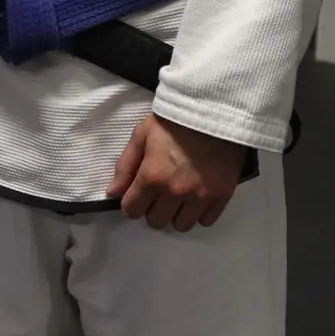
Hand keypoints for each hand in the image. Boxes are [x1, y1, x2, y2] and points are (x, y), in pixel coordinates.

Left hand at [109, 112, 244, 231]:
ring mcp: (200, 196)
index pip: (132, 210)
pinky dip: (199, 213)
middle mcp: (175, 192)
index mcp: (152, 176)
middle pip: (156, 221)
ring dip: (176, 214)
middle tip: (159, 193)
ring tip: (178, 198)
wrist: (214, 110)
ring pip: (181, 225)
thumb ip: (125, 166)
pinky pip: (206, 221)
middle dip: (153, 209)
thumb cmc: (173, 121)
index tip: (137, 195)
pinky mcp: (222, 196)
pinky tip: (196, 198)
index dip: (131, 203)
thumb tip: (112, 193)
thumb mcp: (141, 135)